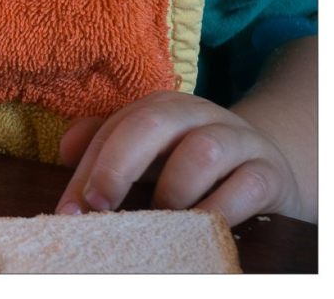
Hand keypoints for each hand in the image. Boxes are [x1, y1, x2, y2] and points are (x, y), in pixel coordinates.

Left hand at [55, 90, 304, 226]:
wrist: (268, 167)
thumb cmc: (192, 162)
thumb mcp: (149, 151)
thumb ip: (106, 146)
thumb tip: (64, 151)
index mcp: (159, 108)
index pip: (114, 129)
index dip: (87, 169)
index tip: (69, 210)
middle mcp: (195, 114)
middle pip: (151, 124)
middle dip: (117, 166)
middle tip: (101, 206)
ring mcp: (236, 140)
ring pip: (202, 151)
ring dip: (174, 190)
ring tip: (162, 216)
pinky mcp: (269, 172)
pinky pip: (246, 186)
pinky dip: (219, 209)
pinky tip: (202, 226)